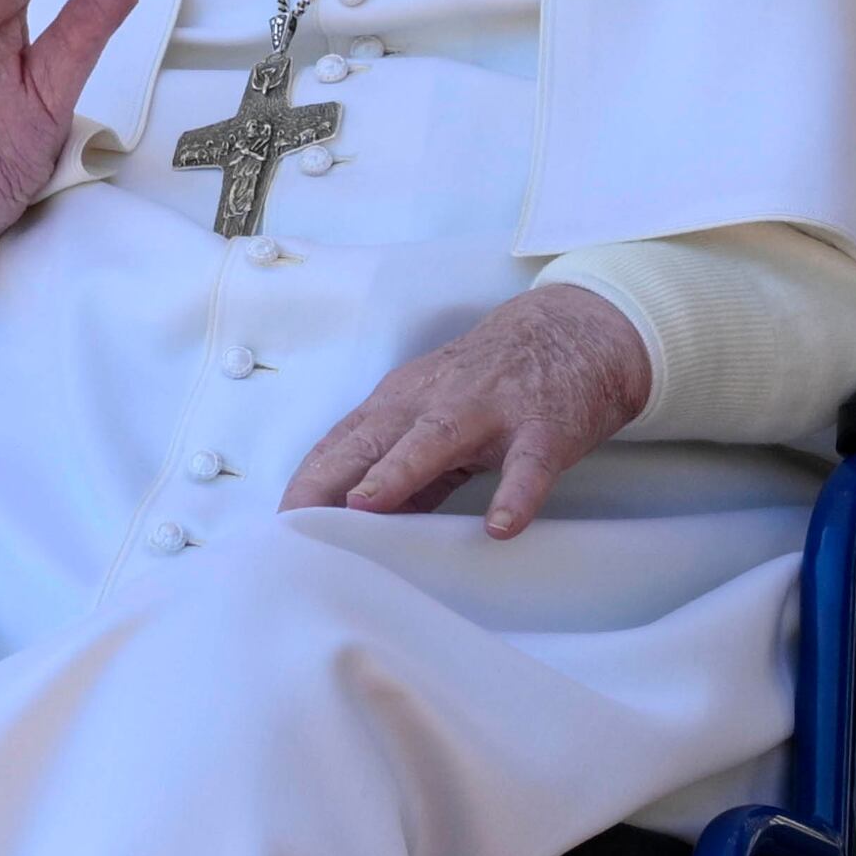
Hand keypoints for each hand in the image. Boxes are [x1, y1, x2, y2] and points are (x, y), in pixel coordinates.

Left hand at [284, 283, 652, 537]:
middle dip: (329, 479)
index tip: (278, 524)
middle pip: (371, 438)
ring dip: (398, 472)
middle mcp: (435, 401)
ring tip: (366, 507)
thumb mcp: (436, 416)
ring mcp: (489, 412)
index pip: (341, 443)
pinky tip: (501, 526)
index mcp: (402, 402)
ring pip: (435, 440)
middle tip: (295, 522)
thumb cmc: (493, 384)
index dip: (308, 481)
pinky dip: (515, 494)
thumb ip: (400, 468)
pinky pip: (527, 465)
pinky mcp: (543, 428)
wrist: (577, 329)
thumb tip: (357, 523)